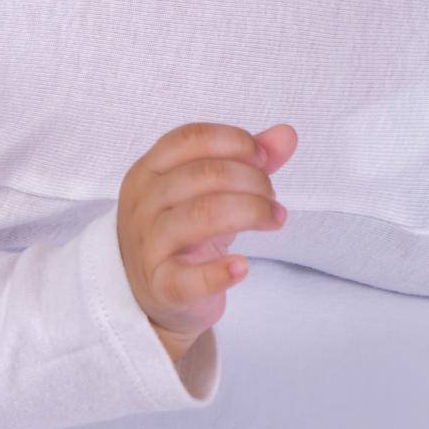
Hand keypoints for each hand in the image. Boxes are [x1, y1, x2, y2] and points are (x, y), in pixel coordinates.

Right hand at [115, 121, 297, 365]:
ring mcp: (148, 245)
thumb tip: (287, 134)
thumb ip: (245, 162)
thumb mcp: (208, 193)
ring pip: (199, 216)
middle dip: (250, 179)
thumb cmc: (182, 233)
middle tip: (272, 198)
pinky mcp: (162, 286)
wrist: (149, 294)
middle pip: (199, 175)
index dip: (233, 142)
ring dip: (249, 212)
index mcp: (147, 171)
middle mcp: (142, 203)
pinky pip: (189, 278)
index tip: (262, 158)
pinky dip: (220, 272)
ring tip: (273, 219)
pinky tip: (243, 266)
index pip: (188, 139)